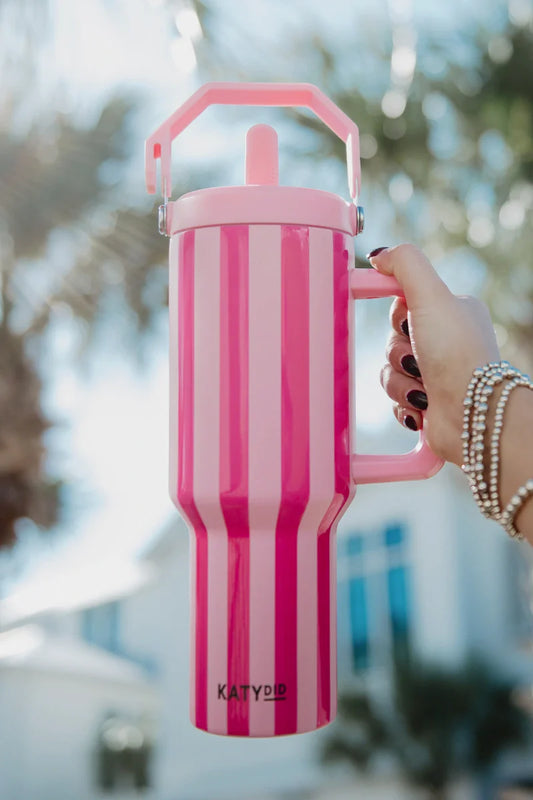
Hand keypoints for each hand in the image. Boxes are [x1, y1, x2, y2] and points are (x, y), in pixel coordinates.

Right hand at [368, 244, 500, 465]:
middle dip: (398, 353)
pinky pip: (394, 398)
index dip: (397, 315)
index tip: (402, 322)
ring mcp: (436, 374)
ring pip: (389, 370)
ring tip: (423, 389)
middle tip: (419, 358)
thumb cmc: (456, 353)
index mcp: (451, 312)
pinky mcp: (425, 402)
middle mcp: (445, 342)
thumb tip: (379, 255)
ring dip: (399, 382)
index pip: (404, 303)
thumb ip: (405, 263)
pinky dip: (403, 404)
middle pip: (392, 338)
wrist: (472, 414)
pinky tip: (421, 407)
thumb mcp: (431, 295)